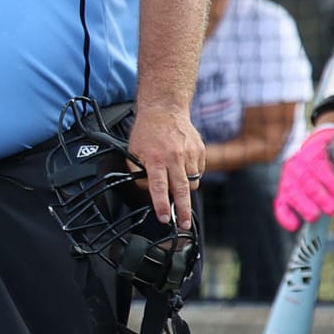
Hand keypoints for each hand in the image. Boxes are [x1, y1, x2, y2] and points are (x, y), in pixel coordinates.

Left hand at [125, 103, 202, 230]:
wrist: (165, 110)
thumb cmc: (147, 132)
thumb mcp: (133, 152)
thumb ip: (138, 173)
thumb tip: (148, 190)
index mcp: (155, 159)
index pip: (159, 187)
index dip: (162, 205)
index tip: (164, 218)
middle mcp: (174, 157)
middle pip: (181, 190)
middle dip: (183, 210)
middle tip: (183, 224)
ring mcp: (189, 154)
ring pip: (192, 183)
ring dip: (185, 190)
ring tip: (176, 183)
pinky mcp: (200, 151)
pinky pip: (198, 172)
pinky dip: (191, 176)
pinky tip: (182, 168)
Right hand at [273, 124, 333, 231]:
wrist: (316, 152)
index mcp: (312, 151)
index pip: (319, 166)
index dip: (330, 182)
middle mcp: (296, 163)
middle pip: (304, 181)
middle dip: (319, 197)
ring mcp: (287, 178)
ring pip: (291, 192)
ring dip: (303, 207)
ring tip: (316, 219)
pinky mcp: (284, 192)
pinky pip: (280, 204)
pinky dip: (284, 216)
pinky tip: (294, 226)